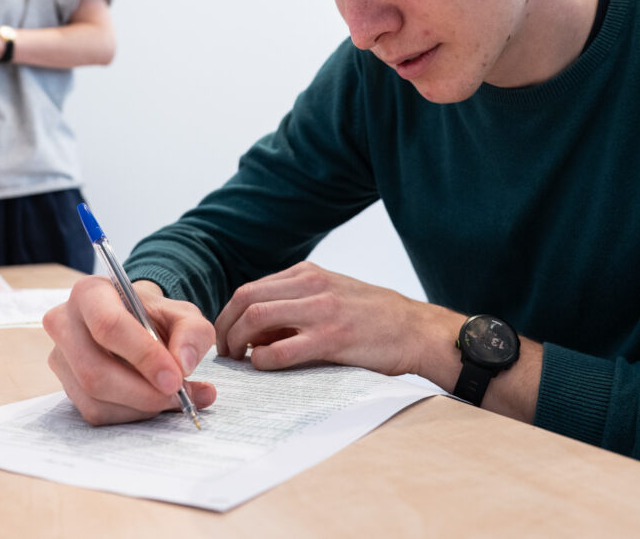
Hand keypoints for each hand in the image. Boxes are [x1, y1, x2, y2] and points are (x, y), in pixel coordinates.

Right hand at [43, 276, 216, 424]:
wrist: (136, 325)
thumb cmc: (155, 317)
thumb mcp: (183, 314)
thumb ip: (193, 332)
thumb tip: (183, 364)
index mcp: (90, 294)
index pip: (108, 326)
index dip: (143, 356)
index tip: (175, 378)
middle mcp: (64, 324)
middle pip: (95, 371)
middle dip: (142, 392)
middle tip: (178, 395)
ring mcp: (60, 358)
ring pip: (95, 398)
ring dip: (140, 406)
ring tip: (171, 396)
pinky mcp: (66, 387)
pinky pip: (96, 413)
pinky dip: (131, 414)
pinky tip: (151, 401)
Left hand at [215, 262, 434, 376]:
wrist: (415, 329)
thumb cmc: (372, 318)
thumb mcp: (331, 295)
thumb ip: (295, 304)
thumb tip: (254, 332)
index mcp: (307, 273)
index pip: (250, 289)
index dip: (229, 315)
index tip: (227, 337)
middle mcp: (311, 284)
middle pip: (245, 299)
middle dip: (225, 328)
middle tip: (224, 352)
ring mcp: (321, 309)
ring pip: (256, 317)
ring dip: (237, 342)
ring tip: (239, 361)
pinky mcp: (332, 337)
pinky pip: (281, 348)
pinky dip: (263, 360)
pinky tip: (264, 366)